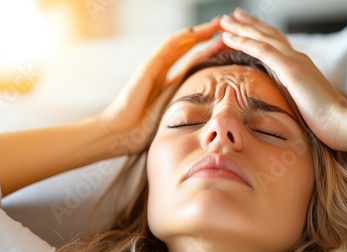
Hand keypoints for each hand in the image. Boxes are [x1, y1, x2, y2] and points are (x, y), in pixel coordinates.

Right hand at [98, 18, 223, 154]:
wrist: (119, 132)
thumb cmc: (141, 132)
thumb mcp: (170, 119)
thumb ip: (185, 112)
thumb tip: (210, 118)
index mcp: (167, 83)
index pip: (192, 63)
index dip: (209, 53)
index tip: (227, 46)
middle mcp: (160, 71)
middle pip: (188, 49)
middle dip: (208, 38)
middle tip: (227, 27)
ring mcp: (153, 66)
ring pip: (180, 44)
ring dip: (199, 33)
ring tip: (218, 24)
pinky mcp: (147, 67)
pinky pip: (166, 48)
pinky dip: (181, 39)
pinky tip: (195, 32)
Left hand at [219, 8, 346, 150]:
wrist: (341, 122)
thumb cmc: (322, 119)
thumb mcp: (300, 102)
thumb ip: (288, 93)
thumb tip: (275, 97)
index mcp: (298, 64)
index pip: (275, 43)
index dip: (258, 34)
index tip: (243, 27)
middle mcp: (296, 58)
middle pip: (268, 35)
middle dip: (248, 24)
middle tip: (231, 16)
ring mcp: (293, 61)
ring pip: (262, 38)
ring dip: (241, 28)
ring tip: (224, 21)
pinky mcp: (290, 70)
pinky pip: (262, 50)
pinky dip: (243, 41)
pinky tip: (228, 37)